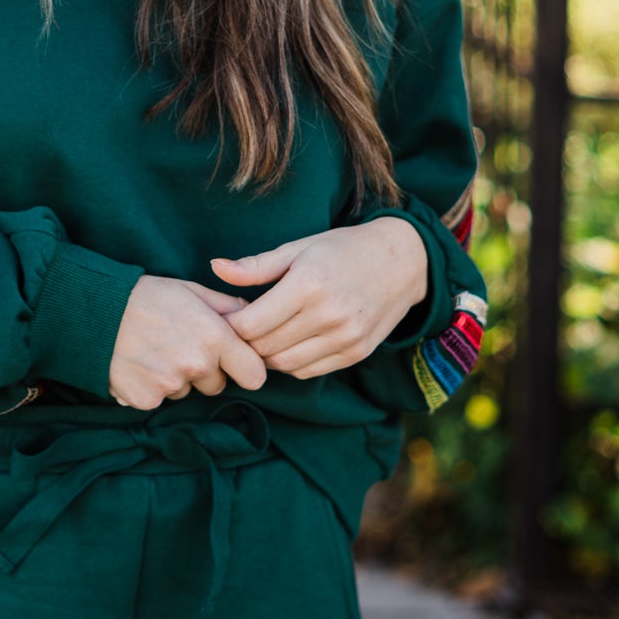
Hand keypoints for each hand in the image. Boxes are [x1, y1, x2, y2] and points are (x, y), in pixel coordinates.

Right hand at [108, 276, 268, 409]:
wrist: (95, 311)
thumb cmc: (147, 296)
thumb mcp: (192, 290)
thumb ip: (228, 307)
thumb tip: (252, 315)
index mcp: (215, 337)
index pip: (254, 375)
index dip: (245, 369)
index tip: (234, 362)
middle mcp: (196, 365)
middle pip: (217, 386)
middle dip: (204, 373)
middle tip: (179, 347)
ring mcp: (170, 385)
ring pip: (186, 392)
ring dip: (176, 379)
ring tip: (154, 352)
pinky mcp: (146, 400)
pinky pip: (159, 400)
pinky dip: (150, 388)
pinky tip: (139, 365)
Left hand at [208, 218, 428, 377]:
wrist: (403, 261)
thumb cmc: (343, 249)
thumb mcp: (299, 247)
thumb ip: (256, 266)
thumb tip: (215, 268)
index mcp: (308, 285)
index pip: (250, 324)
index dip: (232, 323)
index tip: (228, 314)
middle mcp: (328, 315)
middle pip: (264, 347)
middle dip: (245, 340)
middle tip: (241, 326)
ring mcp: (345, 338)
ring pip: (284, 365)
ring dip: (267, 355)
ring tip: (264, 334)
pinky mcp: (355, 353)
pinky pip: (308, 371)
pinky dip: (291, 362)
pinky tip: (288, 342)